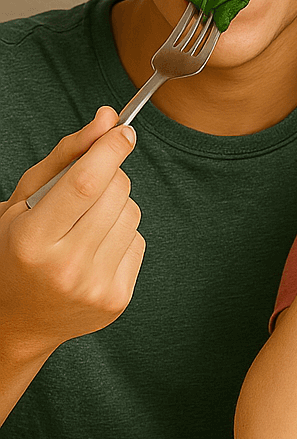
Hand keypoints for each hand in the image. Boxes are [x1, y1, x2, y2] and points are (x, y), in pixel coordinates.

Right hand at [0, 107, 145, 362]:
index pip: (86, 183)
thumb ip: (66, 155)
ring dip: (116, 207)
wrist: (18, 320)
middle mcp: (65, 266)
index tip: (124, 131)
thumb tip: (108, 118)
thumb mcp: (23, 200)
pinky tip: (95, 249)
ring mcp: (94, 286)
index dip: (110, 150)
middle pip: (116, 194)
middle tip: (88, 187)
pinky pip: (138, 241)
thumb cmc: (16, 250)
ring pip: (133, 214)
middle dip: (110, 176)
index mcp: (32, 239)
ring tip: (85, 223)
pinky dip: (122, 236)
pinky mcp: (117, 299)